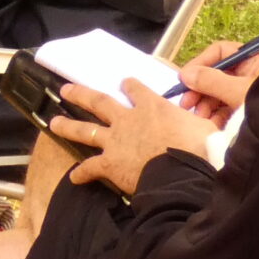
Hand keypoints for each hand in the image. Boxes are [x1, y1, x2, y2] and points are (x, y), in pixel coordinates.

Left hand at [52, 78, 218, 193]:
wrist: (182, 171)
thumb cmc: (200, 148)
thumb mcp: (204, 126)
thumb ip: (194, 122)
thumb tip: (201, 124)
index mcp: (153, 107)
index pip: (138, 90)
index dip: (131, 86)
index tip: (124, 81)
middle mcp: (128, 119)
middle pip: (99, 102)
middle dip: (81, 94)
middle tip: (66, 89)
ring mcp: (115, 141)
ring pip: (86, 130)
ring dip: (68, 126)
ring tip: (54, 123)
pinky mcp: (109, 163)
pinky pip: (90, 168)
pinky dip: (82, 173)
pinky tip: (74, 177)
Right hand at [175, 39, 258, 128]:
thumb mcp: (238, 91)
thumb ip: (210, 81)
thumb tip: (185, 74)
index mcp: (255, 60)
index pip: (220, 52)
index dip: (200, 64)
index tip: (185, 78)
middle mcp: (251, 72)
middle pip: (216, 74)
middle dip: (200, 89)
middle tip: (186, 102)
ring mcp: (249, 90)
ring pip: (219, 92)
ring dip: (205, 104)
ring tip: (199, 116)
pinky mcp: (248, 107)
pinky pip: (227, 106)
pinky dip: (216, 114)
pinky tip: (209, 122)